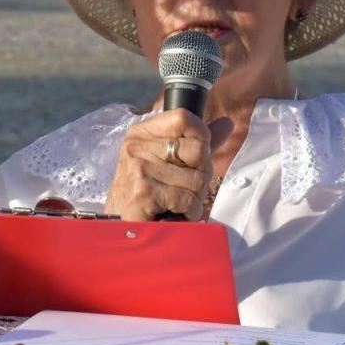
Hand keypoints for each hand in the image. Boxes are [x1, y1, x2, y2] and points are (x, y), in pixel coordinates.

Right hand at [105, 110, 221, 221]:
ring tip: (177, 203)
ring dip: (195, 197)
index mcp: (141, 133)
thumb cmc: (144, 192)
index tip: (195, 157)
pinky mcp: (143, 192)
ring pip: (196, 179)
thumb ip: (195, 141)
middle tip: (184, 187)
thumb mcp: (163, 160)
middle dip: (201, 174)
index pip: (183, 117)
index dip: (201, 136)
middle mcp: (137, 146)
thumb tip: (227, 123)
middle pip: (197, 150)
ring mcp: (139, 168)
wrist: (117, 226)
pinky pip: (187, 199)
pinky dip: (189, 212)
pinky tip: (175, 213)